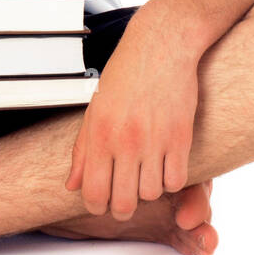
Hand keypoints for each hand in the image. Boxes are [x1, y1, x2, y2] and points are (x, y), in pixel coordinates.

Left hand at [65, 32, 199, 218]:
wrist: (160, 46)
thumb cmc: (125, 75)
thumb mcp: (94, 109)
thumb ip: (82, 151)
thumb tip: (72, 186)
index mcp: (100, 134)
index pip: (93, 193)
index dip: (96, 206)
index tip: (102, 203)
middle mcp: (126, 140)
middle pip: (124, 202)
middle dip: (122, 207)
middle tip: (124, 199)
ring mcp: (155, 139)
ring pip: (151, 194)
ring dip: (148, 190)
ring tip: (145, 174)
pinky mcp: (181, 137)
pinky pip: (176, 180)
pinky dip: (170, 180)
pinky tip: (164, 166)